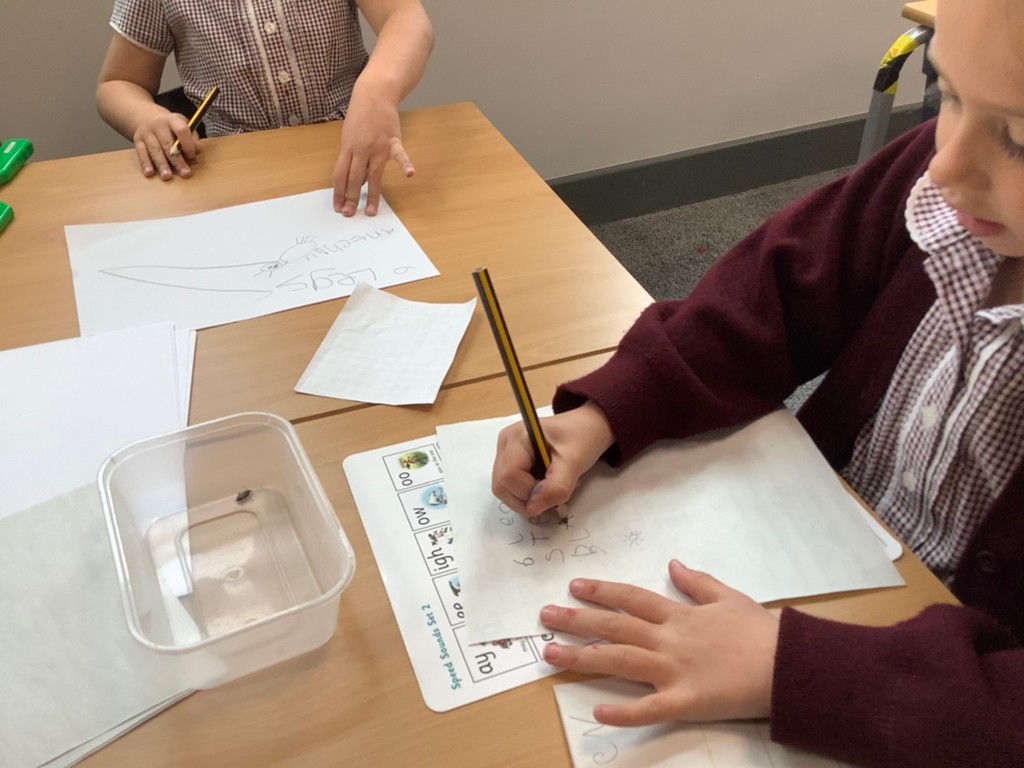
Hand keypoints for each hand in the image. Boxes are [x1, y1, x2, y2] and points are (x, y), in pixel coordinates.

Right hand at [131, 110, 200, 179]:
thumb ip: (193, 139)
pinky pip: (141, 153)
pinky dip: (145, 164)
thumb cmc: (172, 128)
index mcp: (173, 120)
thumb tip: (196, 150)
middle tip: (184, 173)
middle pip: (167, 143)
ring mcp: (146, 132)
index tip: (192, 155)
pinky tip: (149, 173)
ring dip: (162, 164)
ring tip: (167, 176)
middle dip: (177, 160)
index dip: (187, 143)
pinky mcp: (137, 140)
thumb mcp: (185, 127)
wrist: (149, 118)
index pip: (181, 130)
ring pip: (154, 150)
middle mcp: (158, 124)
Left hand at [332, 88, 411, 215]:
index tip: (339, 208)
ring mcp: (377, 147)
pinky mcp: (392, 142)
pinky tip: (410, 174)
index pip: (340, 175)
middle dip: (351, 198)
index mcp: (348, 149)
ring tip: (371, 211)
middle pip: (354, 178)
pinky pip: (399, 155)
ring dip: (373, 195)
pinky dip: (406, 164)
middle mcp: (361, 150)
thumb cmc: (361, 117)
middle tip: (350, 215)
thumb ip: (351, 158)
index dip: (338, 193)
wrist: (374, 95)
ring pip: (373, 175)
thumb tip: (354, 180)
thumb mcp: (349, 136)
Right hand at [491, 401, 614, 517]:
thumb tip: (533, 509)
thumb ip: (556, 487)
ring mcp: (505, 453)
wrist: (587, 428)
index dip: (529, 491)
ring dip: (526, 498)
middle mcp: (505, 444)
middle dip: (526, 498)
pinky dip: (527, 493)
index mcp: (517, 437)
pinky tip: (544, 484)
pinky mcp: (510, 462)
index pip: (509, 476)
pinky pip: (510, 487)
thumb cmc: (582, 437)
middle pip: (501, 485)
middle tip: (552, 493)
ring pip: (504, 489)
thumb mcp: (574, 462)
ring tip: (550, 487)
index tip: (554, 490)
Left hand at [540, 560, 778, 724]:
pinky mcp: (686, 701)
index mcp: (680, 615)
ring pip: (620, 660)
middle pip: (615, 626)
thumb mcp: (729, 597)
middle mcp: (670, 639)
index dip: (601, 591)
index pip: (632, 598)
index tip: (574, 586)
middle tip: (544, 615)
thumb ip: (697, 582)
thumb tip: (671, 563)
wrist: (789, 665)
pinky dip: (624, 712)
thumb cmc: (761, 632)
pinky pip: (650, 709)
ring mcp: (675, 670)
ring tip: (550, 654)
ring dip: (582, 657)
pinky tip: (597, 711)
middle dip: (577, 620)